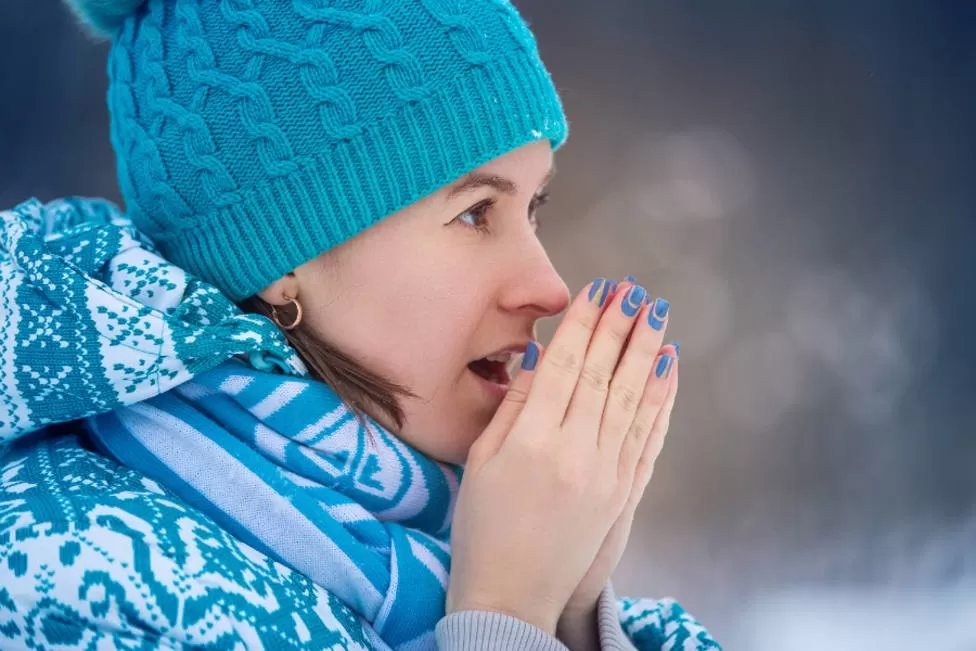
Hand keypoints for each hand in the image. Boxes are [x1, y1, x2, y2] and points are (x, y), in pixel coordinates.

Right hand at [446, 278, 675, 634]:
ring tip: (657, 314)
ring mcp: (605, 473)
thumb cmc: (483, 526)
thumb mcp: (481, 461)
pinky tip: (667, 370)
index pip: (565, 365)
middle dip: (620, 326)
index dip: (583, 323)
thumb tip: (541, 357)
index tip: (598, 289)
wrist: (512, 594)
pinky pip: (648, 435)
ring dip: (646, 351)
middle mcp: (575, 452)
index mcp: (532, 440)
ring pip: (632, 398)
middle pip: (603, 374)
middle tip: (634, 289)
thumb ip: (514, 406)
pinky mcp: (623, 493)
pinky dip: (660, 399)